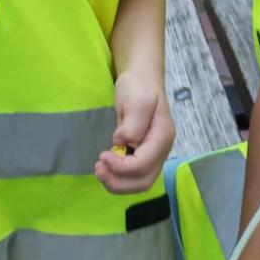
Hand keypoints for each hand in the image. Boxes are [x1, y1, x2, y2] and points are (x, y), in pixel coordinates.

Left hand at [95, 70, 174, 193]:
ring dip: (118, 182)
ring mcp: (152, 153)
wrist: (141, 77)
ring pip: (139, 182)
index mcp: (162, 138)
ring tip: (99, 170)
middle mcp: (161, 150)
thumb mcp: (137, 100)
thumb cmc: (139, 86)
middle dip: (119, 182)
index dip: (121, 167)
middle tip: (98, 169)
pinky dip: (119, 177)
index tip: (102, 155)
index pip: (143, 165)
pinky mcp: (142, 153)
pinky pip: (133, 175)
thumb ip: (134, 124)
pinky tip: (106, 165)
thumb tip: (123, 143)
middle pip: (143, 181)